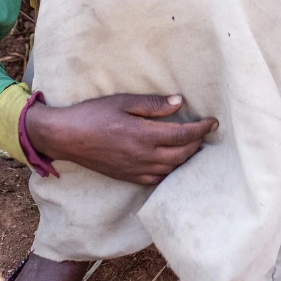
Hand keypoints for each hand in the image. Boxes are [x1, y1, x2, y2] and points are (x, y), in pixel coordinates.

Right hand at [24, 93, 217, 184]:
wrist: (67, 137)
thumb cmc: (93, 114)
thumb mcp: (123, 101)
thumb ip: (153, 104)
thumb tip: (179, 102)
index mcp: (144, 135)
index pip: (183, 135)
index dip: (201, 129)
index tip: (213, 121)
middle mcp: (143, 156)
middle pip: (182, 154)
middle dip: (198, 143)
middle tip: (206, 132)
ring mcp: (136, 170)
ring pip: (172, 169)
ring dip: (187, 158)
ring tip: (195, 146)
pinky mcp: (128, 177)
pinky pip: (157, 179)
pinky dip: (171, 171)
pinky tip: (173, 162)